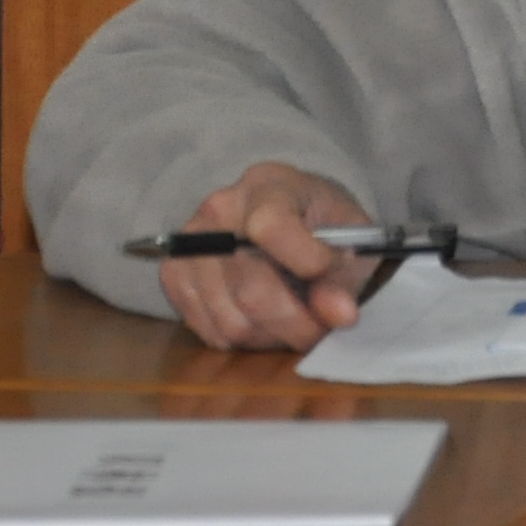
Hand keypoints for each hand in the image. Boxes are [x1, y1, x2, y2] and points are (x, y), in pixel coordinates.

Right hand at [158, 161, 376, 350]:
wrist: (285, 214)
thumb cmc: (320, 224)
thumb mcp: (350, 237)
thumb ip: (345, 275)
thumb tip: (340, 314)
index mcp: (268, 185)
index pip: (270, 226)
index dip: (305, 262)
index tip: (333, 277)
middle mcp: (219, 210)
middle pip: (251, 288)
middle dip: (296, 322)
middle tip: (321, 329)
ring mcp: (189, 244)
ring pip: (232, 320)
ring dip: (272, 336)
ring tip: (294, 322)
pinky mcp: (174, 277)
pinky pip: (211, 333)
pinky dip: (246, 340)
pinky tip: (265, 321)